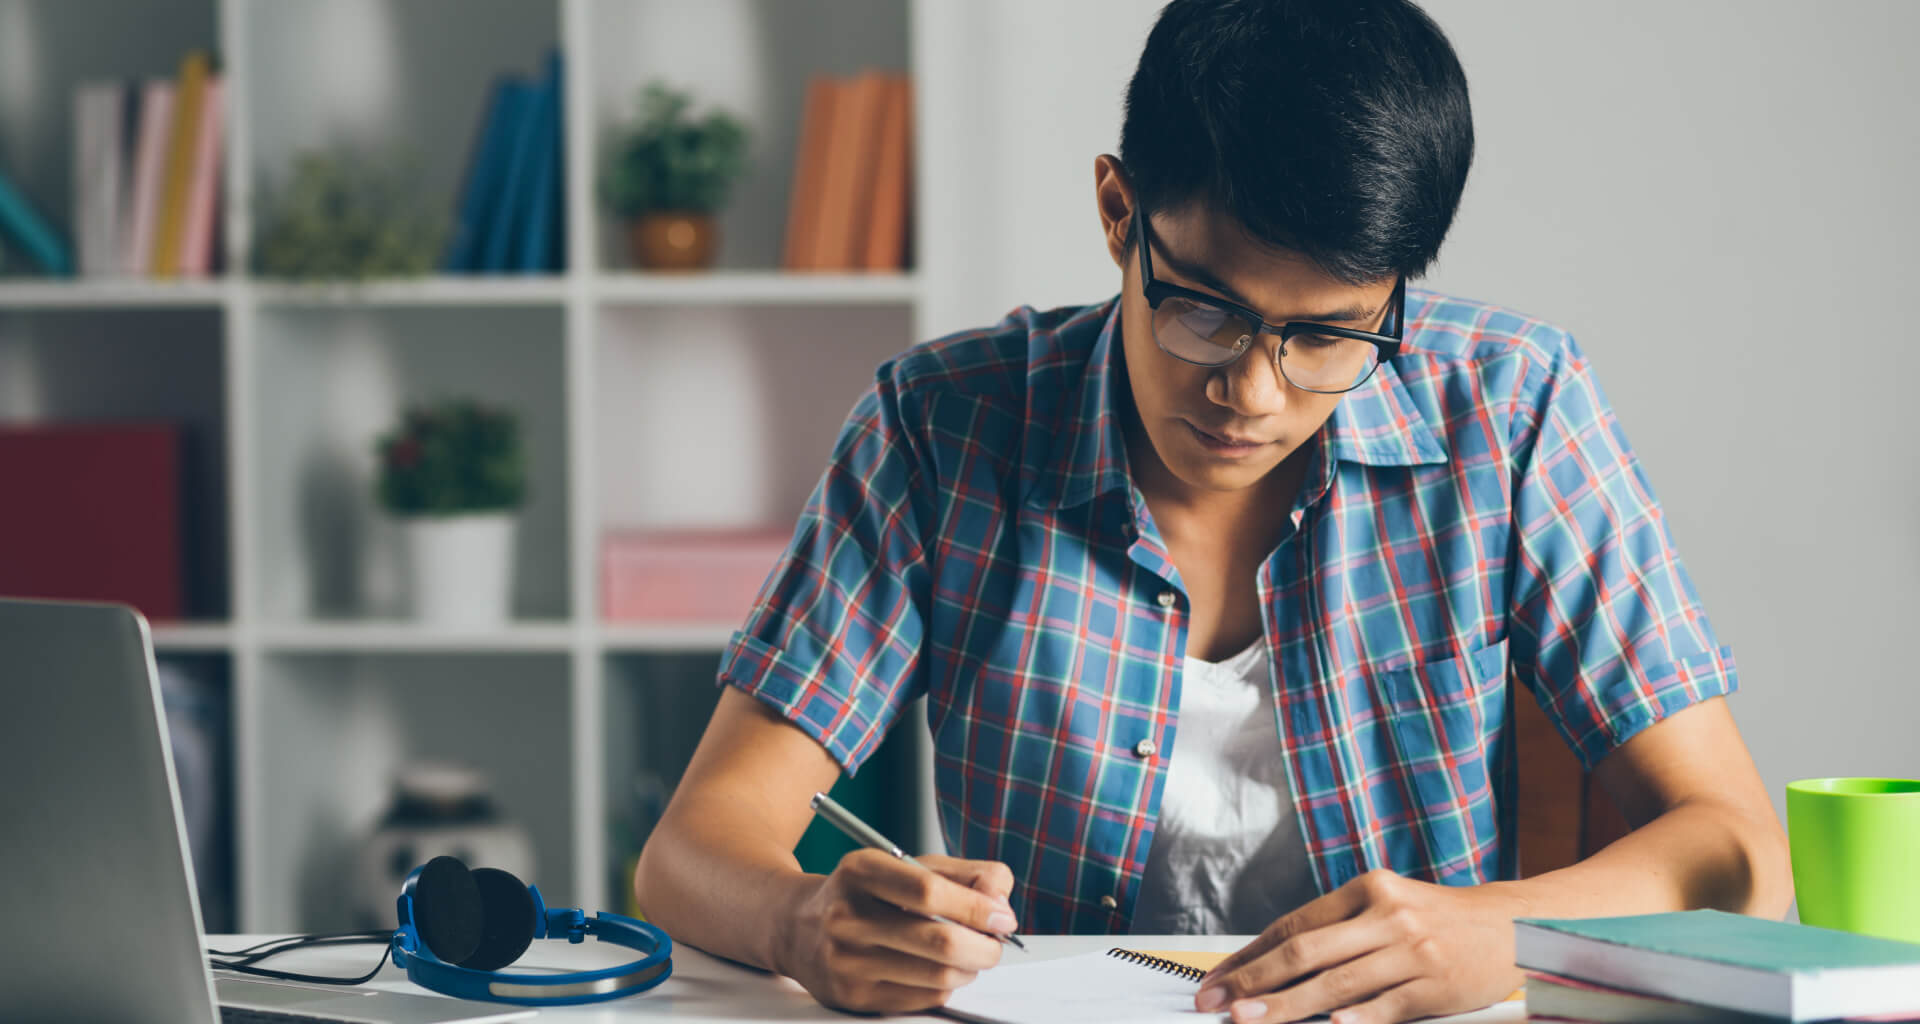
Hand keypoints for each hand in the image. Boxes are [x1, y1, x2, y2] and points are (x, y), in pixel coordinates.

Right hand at [776, 850, 1018, 1012]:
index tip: (1002, 916)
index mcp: (860, 871)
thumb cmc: (864, 893)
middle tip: (995, 943)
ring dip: (969, 969)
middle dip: (984, 947)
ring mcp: (846, 961)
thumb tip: (1000, 902)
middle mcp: (847, 916)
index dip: (976, 907)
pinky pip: (922, 999)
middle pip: (940, 942)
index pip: (929, 891)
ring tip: (969, 956)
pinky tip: (938, 971)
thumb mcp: (906, 865)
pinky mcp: (852, 996)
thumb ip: (962, 874)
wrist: (797, 927)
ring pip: (938, 977)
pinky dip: (944, 986)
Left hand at [1192, 870, 1525, 1023]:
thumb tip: (1273, 964)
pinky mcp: (1436, 983)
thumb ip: (1338, 931)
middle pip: (1306, 951)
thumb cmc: (1438, 921)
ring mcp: (1412, 950)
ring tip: (1250, 1019)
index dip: (1251, 955)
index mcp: (1367, 889)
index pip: (1294, 924)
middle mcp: (1387, 914)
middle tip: (1218, 1002)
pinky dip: (1358, 1019)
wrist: (1512, 927)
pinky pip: (1388, 1005)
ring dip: (1287, 1005)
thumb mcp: (1387, 907)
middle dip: (1255, 980)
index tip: (1218, 979)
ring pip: (1337, 983)